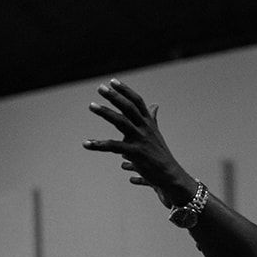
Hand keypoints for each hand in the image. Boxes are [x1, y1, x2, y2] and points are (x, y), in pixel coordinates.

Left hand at [83, 79, 194, 207]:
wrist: (170, 175)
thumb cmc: (160, 154)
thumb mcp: (156, 133)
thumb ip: (152, 118)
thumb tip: (154, 104)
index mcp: (149, 122)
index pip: (137, 101)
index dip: (125, 90)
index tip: (112, 81)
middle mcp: (145, 128)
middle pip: (129, 107)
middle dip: (115, 96)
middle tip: (100, 88)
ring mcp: (140, 139)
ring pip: (121, 122)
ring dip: (106, 112)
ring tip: (91, 105)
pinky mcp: (135, 153)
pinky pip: (113, 147)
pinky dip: (98, 145)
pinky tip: (86, 143)